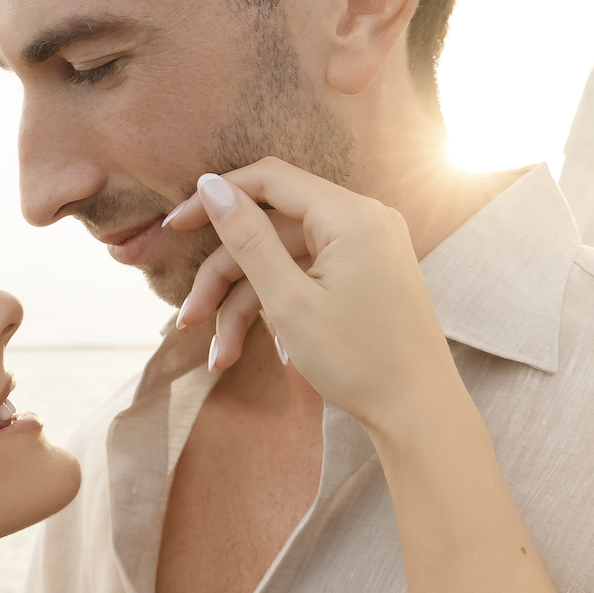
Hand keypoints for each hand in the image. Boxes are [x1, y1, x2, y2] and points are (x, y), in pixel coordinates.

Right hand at [164, 159, 461, 444]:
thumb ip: (248, 238)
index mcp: (350, 216)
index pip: (269, 180)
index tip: (173, 226)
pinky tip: (270, 353)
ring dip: (247, 305)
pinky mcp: (368, 275)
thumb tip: (210, 184)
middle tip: (189, 320)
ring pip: (286, 261)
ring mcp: (368, 248)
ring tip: (221, 356)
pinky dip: (282, 308)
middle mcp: (364, 220)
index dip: (215, 198)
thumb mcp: (290, 301)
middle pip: (271, 229)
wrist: (420, 412)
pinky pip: (311, 276)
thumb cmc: (361, 362)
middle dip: (225, 277)